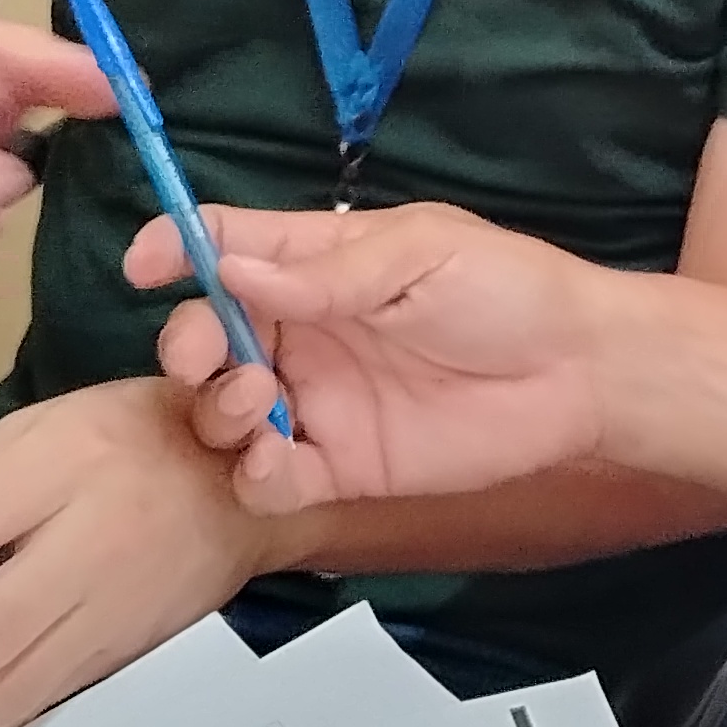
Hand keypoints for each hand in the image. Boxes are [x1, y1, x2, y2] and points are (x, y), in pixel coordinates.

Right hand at [133, 203, 616, 511]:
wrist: (580, 374)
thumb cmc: (509, 291)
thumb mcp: (421, 255)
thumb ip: (325, 274)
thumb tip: (231, 270)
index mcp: (316, 265)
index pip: (224, 247)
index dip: (175, 249)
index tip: (146, 265)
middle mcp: (302, 332)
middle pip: (205, 335)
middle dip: (185, 343)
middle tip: (203, 356)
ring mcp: (316, 402)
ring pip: (222, 410)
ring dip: (215, 408)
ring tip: (257, 400)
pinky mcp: (340, 467)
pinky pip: (268, 479)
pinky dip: (254, 474)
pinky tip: (277, 459)